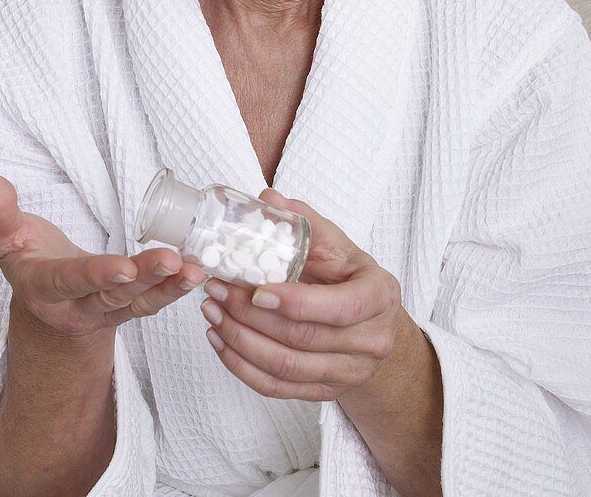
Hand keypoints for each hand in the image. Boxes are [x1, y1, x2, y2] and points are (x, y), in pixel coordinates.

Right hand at [0, 171, 206, 338]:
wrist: (44, 302)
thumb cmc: (27, 259)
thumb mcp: (4, 238)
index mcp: (44, 287)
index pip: (71, 281)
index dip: (96, 275)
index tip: (123, 266)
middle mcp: (76, 307)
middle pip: (112, 296)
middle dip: (143, 280)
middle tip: (172, 262)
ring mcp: (104, 311)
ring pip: (138, 303)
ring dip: (168, 287)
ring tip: (194, 270)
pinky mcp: (126, 308)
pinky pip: (151, 304)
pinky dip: (174, 290)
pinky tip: (196, 271)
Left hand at [198, 187, 404, 401]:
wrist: (371, 322)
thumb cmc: (350, 276)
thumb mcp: (336, 243)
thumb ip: (304, 220)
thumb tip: (268, 199)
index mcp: (379, 296)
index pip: (340, 308)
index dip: (295, 303)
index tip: (256, 289)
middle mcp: (371, 341)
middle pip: (304, 339)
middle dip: (252, 316)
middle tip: (218, 290)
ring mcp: (349, 372)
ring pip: (286, 367)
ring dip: (240, 341)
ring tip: (212, 312)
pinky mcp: (324, 391)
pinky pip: (277, 388)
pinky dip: (242, 367)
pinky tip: (220, 341)